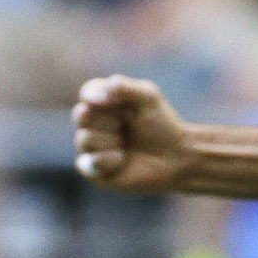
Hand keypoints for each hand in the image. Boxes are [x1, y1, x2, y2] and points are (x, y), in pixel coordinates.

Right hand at [71, 75, 193, 193]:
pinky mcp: (95, 171)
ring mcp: (93, 148)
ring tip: (126, 144)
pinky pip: (87, 162)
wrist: (177, 157)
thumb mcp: (148, 97)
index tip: (106, 99)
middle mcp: (95, 125)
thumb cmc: (162, 125)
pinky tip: (122, 159)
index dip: (93, 95)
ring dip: (110, 140)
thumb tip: (95, 94)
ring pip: (83, 139)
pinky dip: (107, 160)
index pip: (87, 93)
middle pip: (81, 115)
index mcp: (105, 104)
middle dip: (107, 120)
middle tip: (126, 125)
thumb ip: (122, 87)